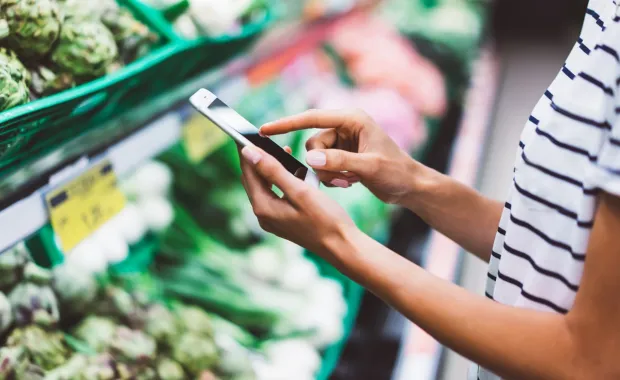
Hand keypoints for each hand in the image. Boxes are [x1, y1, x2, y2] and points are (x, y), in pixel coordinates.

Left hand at [238, 145, 356, 258]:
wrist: (342, 246)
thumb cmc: (325, 219)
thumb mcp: (299, 191)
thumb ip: (273, 171)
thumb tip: (248, 153)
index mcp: (264, 208)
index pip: (248, 172)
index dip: (246, 151)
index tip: (245, 132)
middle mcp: (264, 216)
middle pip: (254, 180)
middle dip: (258, 159)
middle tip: (263, 139)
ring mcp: (274, 220)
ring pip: (265, 187)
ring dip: (272, 169)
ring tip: (284, 152)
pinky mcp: (284, 221)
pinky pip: (277, 195)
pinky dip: (283, 181)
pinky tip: (296, 173)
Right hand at [260, 109, 421, 204]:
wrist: (410, 186)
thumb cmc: (396, 172)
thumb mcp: (369, 167)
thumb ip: (339, 161)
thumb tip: (309, 158)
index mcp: (352, 119)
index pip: (311, 118)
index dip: (286, 123)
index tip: (264, 130)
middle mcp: (346, 127)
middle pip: (312, 143)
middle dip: (320, 164)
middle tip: (339, 178)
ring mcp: (344, 141)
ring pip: (316, 157)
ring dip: (327, 173)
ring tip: (349, 181)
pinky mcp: (343, 155)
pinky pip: (323, 165)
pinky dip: (332, 177)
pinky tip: (350, 182)